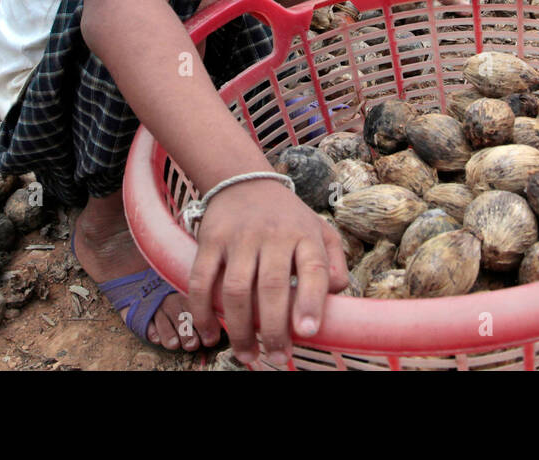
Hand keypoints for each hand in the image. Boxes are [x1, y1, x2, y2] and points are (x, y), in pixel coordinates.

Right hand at [186, 178, 348, 365]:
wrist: (244, 181)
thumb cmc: (288, 218)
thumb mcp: (319, 231)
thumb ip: (333, 263)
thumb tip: (337, 296)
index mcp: (304, 235)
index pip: (312, 268)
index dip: (311, 301)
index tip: (308, 332)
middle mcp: (273, 235)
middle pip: (272, 287)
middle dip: (274, 328)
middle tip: (278, 357)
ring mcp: (239, 238)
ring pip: (236, 290)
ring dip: (240, 328)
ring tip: (247, 355)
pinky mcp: (210, 241)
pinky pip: (202, 280)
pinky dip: (203, 311)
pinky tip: (210, 334)